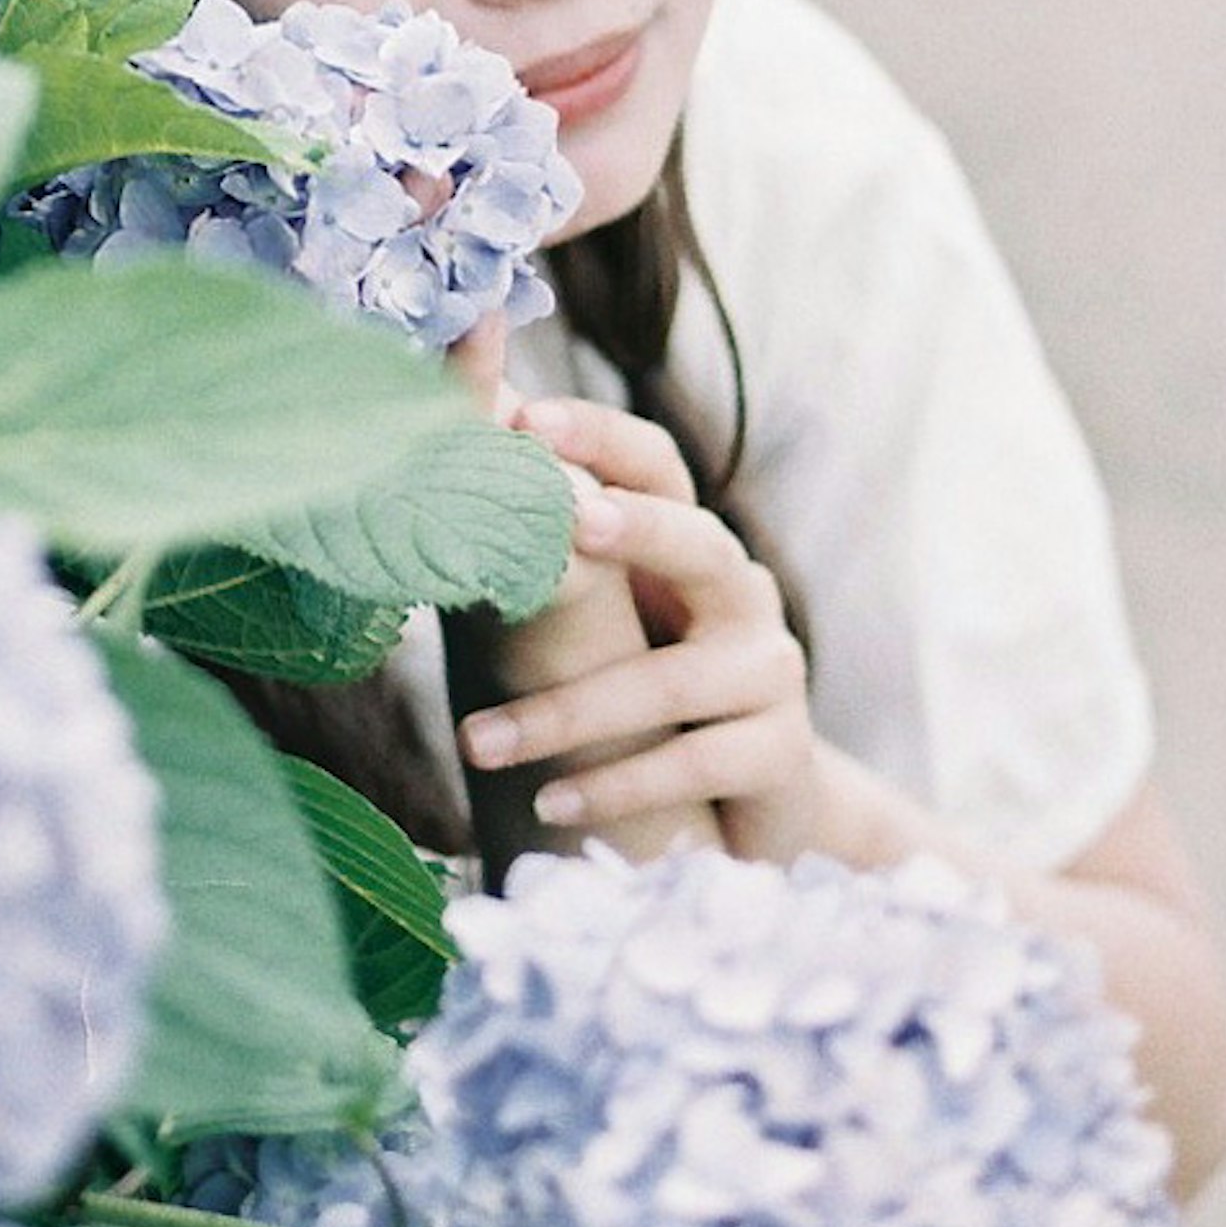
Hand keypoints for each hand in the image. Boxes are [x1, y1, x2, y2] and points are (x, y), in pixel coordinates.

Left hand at [457, 398, 820, 860]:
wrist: (747, 807)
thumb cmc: (638, 695)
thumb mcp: (593, 618)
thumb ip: (540, 556)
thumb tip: (445, 454)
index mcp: (685, 543)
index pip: (656, 465)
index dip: (600, 436)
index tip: (525, 419)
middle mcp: (739, 593)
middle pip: (699, 543)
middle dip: (636, 529)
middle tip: (566, 521)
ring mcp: (770, 672)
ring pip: (669, 682)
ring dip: (563, 714)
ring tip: (474, 743)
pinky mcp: (780, 755)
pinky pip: (693, 763)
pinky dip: (614, 783)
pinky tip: (549, 802)